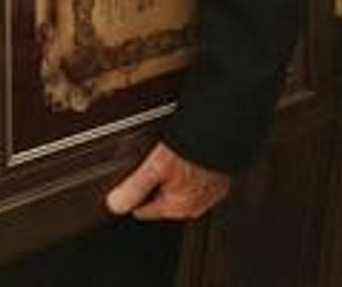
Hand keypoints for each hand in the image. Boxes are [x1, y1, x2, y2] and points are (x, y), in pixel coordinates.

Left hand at [105, 142, 230, 220]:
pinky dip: (189, 165)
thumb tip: (115, 205)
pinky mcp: (218, 177)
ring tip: (168, 152)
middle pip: (160, 198)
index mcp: (178, 207)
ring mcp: (209, 192)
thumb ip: (134, 188)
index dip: (132, 193)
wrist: (227, 130)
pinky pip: (195, 175)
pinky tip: (185, 151)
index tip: (130, 178)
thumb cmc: (196, 148)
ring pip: (178, 186)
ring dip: (172, 173)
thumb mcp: (157, 166)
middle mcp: (195, 205)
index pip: (143, 210)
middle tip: (152, 159)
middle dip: (153, 181)